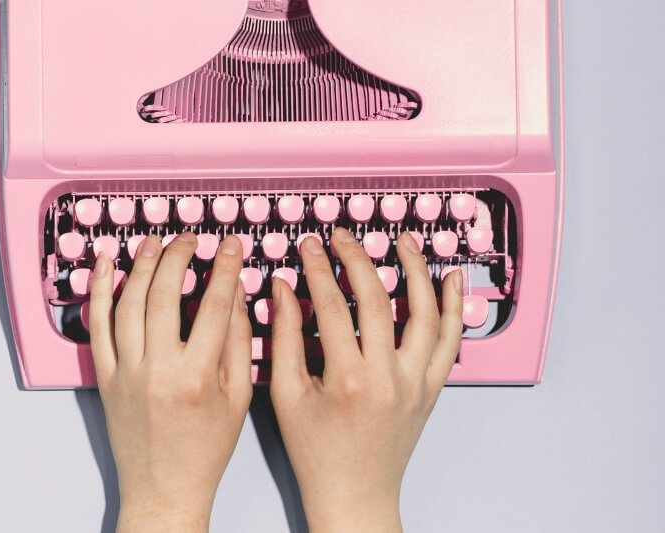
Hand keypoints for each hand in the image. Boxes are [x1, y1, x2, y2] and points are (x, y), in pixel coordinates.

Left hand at [88, 233, 252, 532]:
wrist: (165, 488)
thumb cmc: (206, 448)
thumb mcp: (238, 397)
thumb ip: (237, 342)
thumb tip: (235, 294)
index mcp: (197, 376)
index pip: (213, 305)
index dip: (223, 267)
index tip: (228, 246)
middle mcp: (158, 371)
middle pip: (164, 295)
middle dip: (178, 257)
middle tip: (189, 240)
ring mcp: (126, 373)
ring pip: (128, 305)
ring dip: (141, 266)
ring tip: (154, 243)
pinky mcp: (105, 378)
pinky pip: (97, 327)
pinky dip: (100, 292)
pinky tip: (107, 266)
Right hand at [269, 229, 462, 532]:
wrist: (354, 494)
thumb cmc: (316, 452)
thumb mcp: (286, 395)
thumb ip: (285, 337)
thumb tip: (284, 288)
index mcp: (348, 379)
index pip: (333, 305)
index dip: (318, 268)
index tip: (309, 245)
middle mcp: (390, 377)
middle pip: (378, 300)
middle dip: (358, 259)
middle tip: (343, 236)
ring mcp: (417, 383)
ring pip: (426, 314)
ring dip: (416, 271)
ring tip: (403, 241)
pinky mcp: (431, 390)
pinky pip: (450, 342)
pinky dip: (454, 307)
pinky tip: (451, 279)